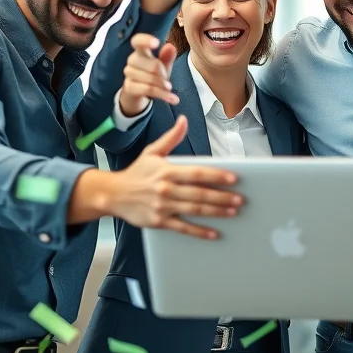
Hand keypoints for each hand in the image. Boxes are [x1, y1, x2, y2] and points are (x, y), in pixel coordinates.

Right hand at [108, 116, 242, 238]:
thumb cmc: (136, 173)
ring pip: (195, 210)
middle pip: (199, 194)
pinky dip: (199, 232)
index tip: (233, 178)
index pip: (197, 173)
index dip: (216, 176)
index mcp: (167, 171)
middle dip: (222, 197)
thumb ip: (171, 137)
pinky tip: (214, 233)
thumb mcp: (152, 152)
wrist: (113, 194)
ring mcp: (163, 207)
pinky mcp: (159, 221)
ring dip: (216, 212)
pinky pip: (183, 227)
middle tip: (240, 199)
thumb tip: (183, 120)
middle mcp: (166, 189)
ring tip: (233, 212)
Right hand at [120, 33, 178, 116]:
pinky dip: (161, 94)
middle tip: (168, 79)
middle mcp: (132, 60)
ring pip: (147, 78)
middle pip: (147, 62)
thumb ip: (167, 57)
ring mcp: (129, 74)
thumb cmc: (152, 75)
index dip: (145, 40)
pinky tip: (172, 99)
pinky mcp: (129, 87)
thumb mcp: (163, 66)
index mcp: (140, 51)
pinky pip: (147, 89)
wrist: (138, 93)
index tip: (156, 43)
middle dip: (161, 71)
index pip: (137, 41)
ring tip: (170, 89)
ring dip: (161, 84)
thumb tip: (170, 46)